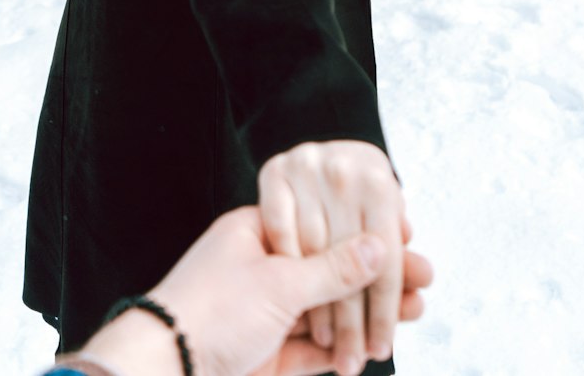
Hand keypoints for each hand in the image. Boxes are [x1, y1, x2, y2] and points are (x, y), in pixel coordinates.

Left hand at [75, 204, 431, 375]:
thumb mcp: (280, 283)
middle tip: (422, 276)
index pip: (321, 222)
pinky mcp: (265, 354)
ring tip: (414, 311)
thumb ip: (333, 267)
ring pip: (327, 309)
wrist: (161, 372)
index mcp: (257, 232)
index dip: (363, 228)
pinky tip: (378, 344)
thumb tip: (380, 242)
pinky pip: (313, 348)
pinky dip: (344, 349)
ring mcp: (264, 312)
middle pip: (329, 267)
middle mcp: (262, 267)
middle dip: (377, 275)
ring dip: (369, 312)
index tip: (405, 233)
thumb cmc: (209, 311)